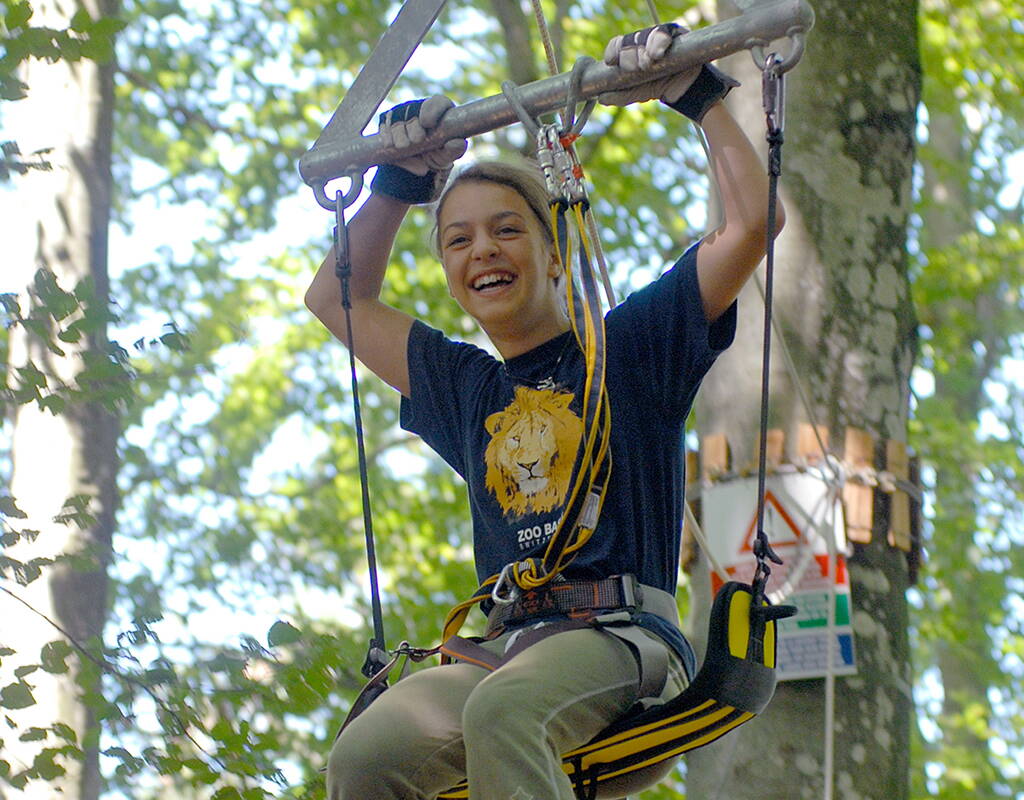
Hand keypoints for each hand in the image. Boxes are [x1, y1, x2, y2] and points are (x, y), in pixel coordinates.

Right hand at [370, 95, 467, 203]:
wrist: (415, 164)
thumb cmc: (436, 155)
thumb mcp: (445, 156)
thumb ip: (453, 150)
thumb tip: (459, 143)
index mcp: (440, 110)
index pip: (437, 103)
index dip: (432, 110)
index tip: (427, 123)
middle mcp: (420, 107)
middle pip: (414, 110)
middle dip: (413, 126)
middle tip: (416, 140)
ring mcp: (403, 112)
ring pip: (397, 118)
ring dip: (400, 134)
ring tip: (404, 147)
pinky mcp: (387, 120)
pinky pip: (385, 125)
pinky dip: (387, 136)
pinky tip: (391, 145)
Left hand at [599, 24, 738, 122]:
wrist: (687, 92)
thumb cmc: (662, 87)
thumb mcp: (638, 92)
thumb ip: (621, 95)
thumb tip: (601, 98)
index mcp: (632, 52)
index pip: (618, 44)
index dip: (613, 51)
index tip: (610, 61)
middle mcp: (644, 41)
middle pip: (629, 40)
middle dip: (630, 56)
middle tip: (638, 69)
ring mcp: (659, 36)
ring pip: (644, 36)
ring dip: (644, 51)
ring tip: (649, 64)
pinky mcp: (676, 34)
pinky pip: (664, 33)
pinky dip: (659, 43)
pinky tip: (658, 54)